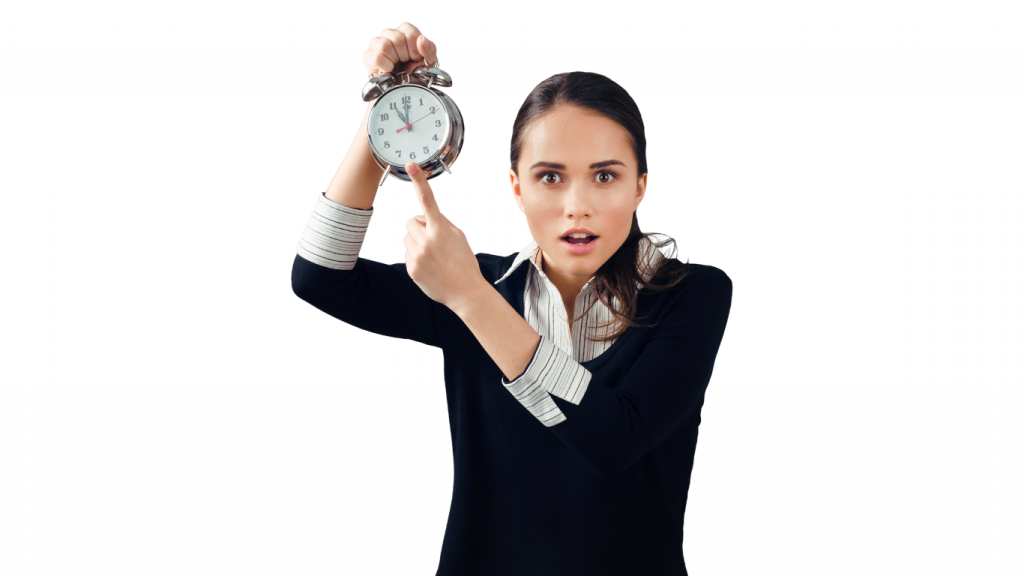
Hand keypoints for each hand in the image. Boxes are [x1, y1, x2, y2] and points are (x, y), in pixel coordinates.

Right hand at [362, 22, 437, 76]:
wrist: (405, 91)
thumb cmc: (416, 72)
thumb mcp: (429, 61)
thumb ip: (430, 49)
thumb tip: (421, 39)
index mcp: (405, 31)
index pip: (409, 32)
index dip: (414, 48)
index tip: (416, 58)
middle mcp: (389, 34)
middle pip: (397, 38)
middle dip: (404, 56)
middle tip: (405, 63)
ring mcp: (376, 43)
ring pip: (384, 46)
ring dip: (393, 60)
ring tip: (396, 66)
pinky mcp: (368, 56)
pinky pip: (376, 58)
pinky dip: (385, 67)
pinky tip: (389, 70)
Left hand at [402, 162, 484, 310]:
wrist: (465, 293)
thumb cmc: (464, 263)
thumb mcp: (459, 237)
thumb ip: (441, 222)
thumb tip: (422, 217)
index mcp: (441, 229)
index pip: (428, 200)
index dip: (419, 181)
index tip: (411, 165)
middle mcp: (427, 240)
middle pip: (411, 221)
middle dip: (419, 227)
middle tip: (434, 240)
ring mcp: (418, 255)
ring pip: (407, 237)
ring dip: (417, 241)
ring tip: (433, 256)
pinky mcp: (411, 268)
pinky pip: (407, 252)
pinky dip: (416, 256)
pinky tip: (429, 266)